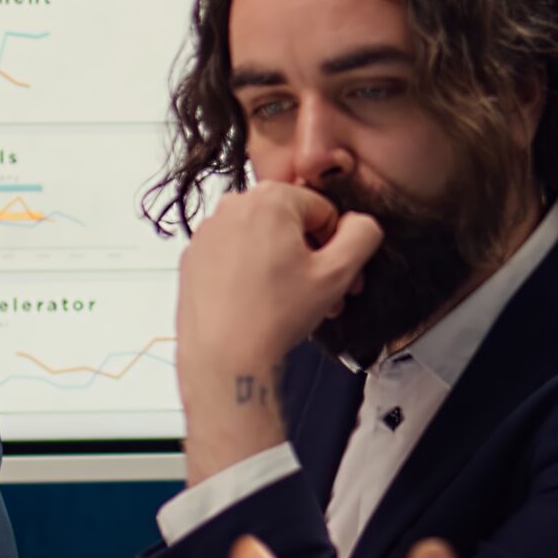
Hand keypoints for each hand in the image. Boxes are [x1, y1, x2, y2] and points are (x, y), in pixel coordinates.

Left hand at [175, 185, 381, 481]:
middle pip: (292, 225)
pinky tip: (264, 304)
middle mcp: (233, 206)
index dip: (339, 245)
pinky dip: (254, 273)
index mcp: (270, 199)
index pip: (324, 210)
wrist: (224, 358)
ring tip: (296, 304)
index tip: (340, 275)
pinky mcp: (194, 258)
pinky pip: (236, 256)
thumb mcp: (337, 274)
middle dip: (314, 258)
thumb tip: (362, 223)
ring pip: (264, 241)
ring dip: (287, 267)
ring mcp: (209, 232)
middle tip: (325, 294)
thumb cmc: (274, 317)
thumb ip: (362, 235)